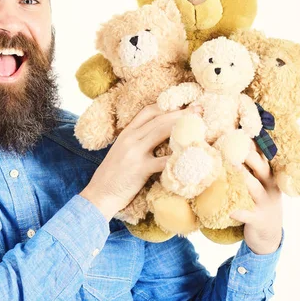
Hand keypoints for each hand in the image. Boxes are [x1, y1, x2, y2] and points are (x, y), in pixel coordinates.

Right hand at [80, 103, 201, 220]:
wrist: (99, 195)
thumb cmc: (112, 177)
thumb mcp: (121, 153)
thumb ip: (137, 143)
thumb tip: (160, 139)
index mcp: (126, 134)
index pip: (148, 111)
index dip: (168, 106)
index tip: (185, 105)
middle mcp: (130, 139)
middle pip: (159, 119)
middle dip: (182, 112)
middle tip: (200, 109)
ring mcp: (134, 152)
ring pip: (161, 131)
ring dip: (183, 126)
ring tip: (200, 125)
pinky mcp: (139, 169)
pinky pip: (163, 161)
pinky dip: (178, 158)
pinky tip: (192, 156)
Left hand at [230, 144, 282, 254]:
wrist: (269, 235)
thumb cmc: (259, 204)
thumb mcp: (260, 185)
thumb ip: (250, 169)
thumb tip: (229, 147)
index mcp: (270, 176)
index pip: (263, 156)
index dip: (251, 144)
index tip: (237, 131)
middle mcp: (270, 187)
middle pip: (261, 167)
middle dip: (247, 155)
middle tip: (230, 144)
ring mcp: (266, 204)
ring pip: (254, 188)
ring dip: (242, 177)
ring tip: (229, 167)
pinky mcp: (258, 219)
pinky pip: (247, 214)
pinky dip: (237, 211)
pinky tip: (227, 208)